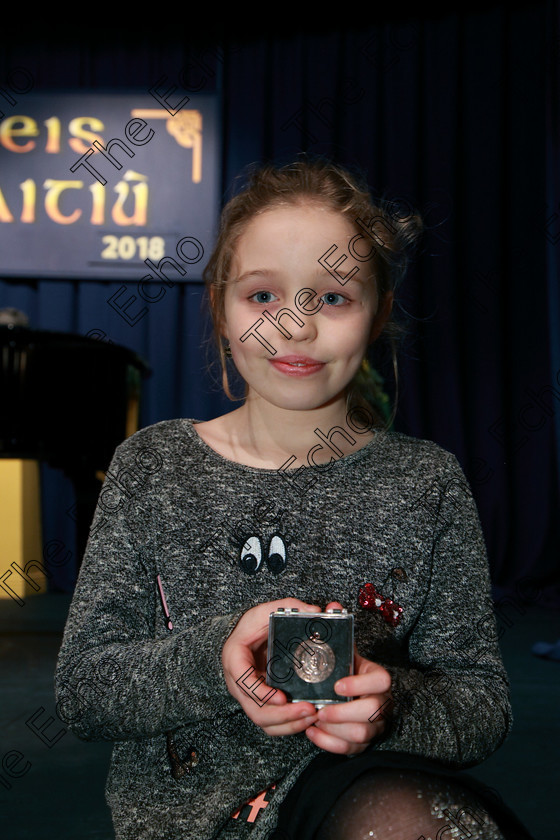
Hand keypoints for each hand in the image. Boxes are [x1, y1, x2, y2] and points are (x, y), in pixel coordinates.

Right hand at [222, 598, 321, 736]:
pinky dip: (289, 725)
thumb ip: (289, 606)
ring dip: (288, 724)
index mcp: (235, 659)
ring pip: (264, 722)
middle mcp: (238, 683)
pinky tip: (308, 719)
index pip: (243, 682)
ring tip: (312, 716)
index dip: (262, 693)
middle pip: (255, 711)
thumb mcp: (265, 611)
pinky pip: (272, 722)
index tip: (283, 698)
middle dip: (283, 716)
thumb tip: (316, 611)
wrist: (243, 637)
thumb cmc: (251, 625)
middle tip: (308, 710)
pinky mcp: (261, 703)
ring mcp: (249, 696)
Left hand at [304, 602, 392, 755]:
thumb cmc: (340, 668)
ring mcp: (373, 724)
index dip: (361, 684)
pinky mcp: (361, 742)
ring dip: (336, 730)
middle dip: (343, 714)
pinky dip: (330, 743)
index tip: (337, 685)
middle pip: (372, 713)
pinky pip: (350, 750)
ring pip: (362, 735)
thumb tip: (332, 606)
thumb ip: (336, 629)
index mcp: (376, 676)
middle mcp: (380, 702)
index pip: (382, 681)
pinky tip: (312, 733)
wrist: (340, 690)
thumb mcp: (340, 648)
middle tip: (320, 710)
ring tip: (314, 721)